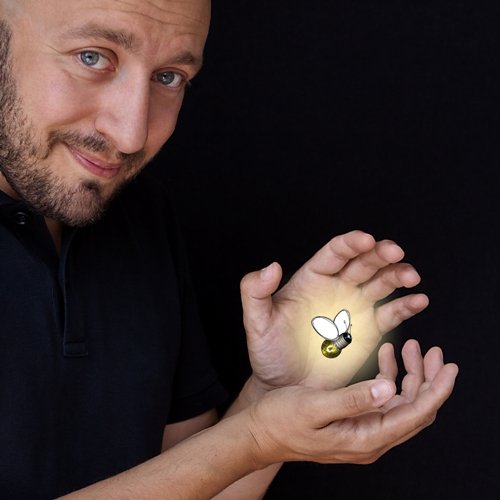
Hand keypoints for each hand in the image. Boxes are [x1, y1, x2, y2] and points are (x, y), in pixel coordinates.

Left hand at [240, 230, 428, 389]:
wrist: (284, 386)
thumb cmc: (268, 353)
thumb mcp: (256, 323)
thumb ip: (255, 292)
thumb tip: (270, 266)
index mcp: (311, 279)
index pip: (334, 253)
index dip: (350, 244)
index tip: (365, 240)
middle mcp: (337, 287)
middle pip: (363, 262)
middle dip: (380, 254)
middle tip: (394, 252)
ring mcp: (355, 307)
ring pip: (382, 283)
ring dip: (397, 275)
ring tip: (410, 276)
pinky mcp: (369, 330)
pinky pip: (391, 313)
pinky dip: (406, 306)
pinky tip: (418, 301)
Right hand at [247, 341, 457, 465]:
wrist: (260, 433)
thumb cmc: (281, 420)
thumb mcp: (314, 406)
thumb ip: (353, 399)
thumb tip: (389, 387)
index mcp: (365, 438)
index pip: (415, 415)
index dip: (437, 389)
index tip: (449, 366)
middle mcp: (370, 439)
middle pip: (415, 410)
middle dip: (428, 379)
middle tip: (433, 351)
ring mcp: (363, 431)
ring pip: (401, 404)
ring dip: (410, 377)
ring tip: (411, 347)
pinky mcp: (354, 421)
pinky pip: (383, 400)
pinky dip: (389, 377)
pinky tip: (386, 357)